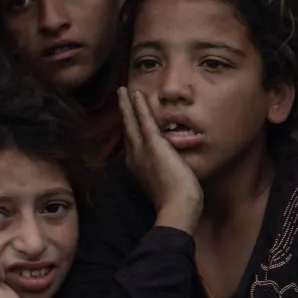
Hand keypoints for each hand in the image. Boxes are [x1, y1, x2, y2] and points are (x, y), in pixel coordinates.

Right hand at [119, 87, 202, 232]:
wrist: (177, 206)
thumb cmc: (176, 200)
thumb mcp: (165, 183)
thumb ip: (163, 172)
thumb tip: (170, 167)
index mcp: (138, 167)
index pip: (132, 144)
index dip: (130, 130)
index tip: (128, 121)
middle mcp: (135, 157)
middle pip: (127, 130)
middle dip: (124, 113)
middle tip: (120, 98)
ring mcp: (142, 150)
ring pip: (131, 122)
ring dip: (127, 105)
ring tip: (123, 91)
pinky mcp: (153, 144)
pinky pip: (144, 120)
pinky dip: (138, 106)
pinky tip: (135, 94)